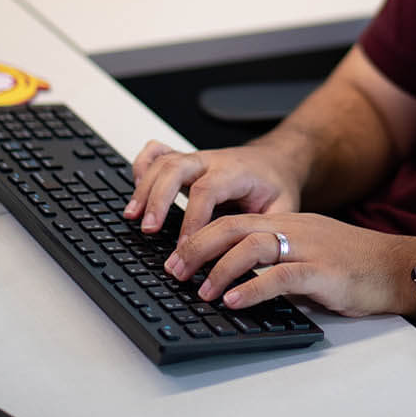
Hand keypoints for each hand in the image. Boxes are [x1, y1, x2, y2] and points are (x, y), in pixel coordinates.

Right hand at [125, 141, 301, 241]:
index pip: (207, 191)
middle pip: (177, 168)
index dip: (192, 220)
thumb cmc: (276, 186)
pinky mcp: (186, 161)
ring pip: (163, 162)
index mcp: (236, 172)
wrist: (276, 161)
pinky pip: (158, 154)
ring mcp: (196, 159)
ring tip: (132, 216)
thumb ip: (264, 232)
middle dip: (158, 199)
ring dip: (144, 187)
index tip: (184, 248)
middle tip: (148, 229)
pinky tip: (135, 187)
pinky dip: (142, 166)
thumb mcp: (283, 209)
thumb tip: (246, 262)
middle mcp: (212, 161)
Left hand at [162, 212, 415, 318]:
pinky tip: (234, 300)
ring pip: (252, 246)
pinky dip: (252, 288)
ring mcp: (308, 247)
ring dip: (219, 269)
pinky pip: (280, 275)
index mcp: (287, 222)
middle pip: (233, 227)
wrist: (398, 266)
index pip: (233, 220)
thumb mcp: (308, 253)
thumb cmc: (354, 264)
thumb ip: (276, 260)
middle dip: (197, 248)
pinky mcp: (323, 271)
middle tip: (174, 271)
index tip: (176, 257)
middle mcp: (293, 228)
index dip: (200, 236)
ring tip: (201, 291)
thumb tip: (236, 280)